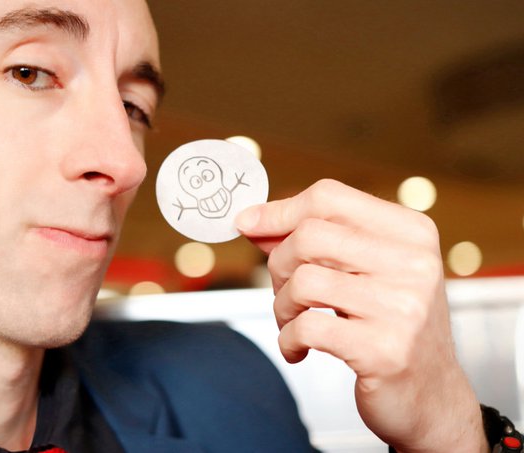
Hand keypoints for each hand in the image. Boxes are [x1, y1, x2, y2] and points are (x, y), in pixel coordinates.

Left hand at [235, 179, 487, 452]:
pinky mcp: (384, 350)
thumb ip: (314, 241)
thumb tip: (254, 219)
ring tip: (293, 322)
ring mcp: (402, 307)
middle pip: (310, 235)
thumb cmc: (390, 326)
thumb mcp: (363, 271)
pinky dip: (288, 339)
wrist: (430, 394)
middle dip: (279, 265)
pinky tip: (299, 348)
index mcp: (410, 232)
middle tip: (285, 291)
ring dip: (282, 306)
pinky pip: (307, 327)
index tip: (249, 225)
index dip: (279, 211)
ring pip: (304, 282)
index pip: (329, 198)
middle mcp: (413, 263)